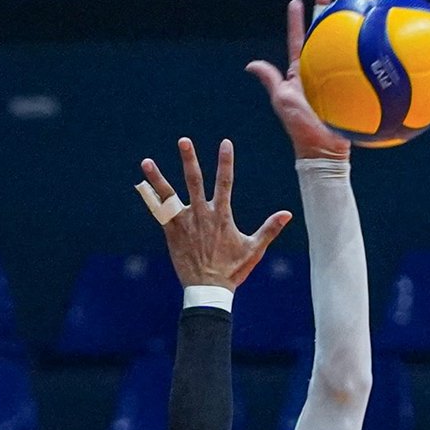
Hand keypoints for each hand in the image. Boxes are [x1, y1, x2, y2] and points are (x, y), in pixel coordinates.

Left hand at [139, 138, 291, 289]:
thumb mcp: (254, 249)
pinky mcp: (172, 232)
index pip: (225, 182)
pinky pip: (160, 211)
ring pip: (170, 194)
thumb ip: (269, 229)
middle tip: (184, 141)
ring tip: (147, 162)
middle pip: (194, 181)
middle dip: (189, 160)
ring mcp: (185, 222)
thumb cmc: (233, 270)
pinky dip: (151, 198)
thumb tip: (287, 214)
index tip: (225, 143)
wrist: (209, 288)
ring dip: (159, 177)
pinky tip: (141, 185)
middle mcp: (202, 214)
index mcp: (222, 215)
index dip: (225, 161)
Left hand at [246, 0, 351, 160]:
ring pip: (340, 53)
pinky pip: (358, 73)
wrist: (325, 149)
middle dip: (325, 17)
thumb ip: (271, 81)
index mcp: (299, 74)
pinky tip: (378, 50)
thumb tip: (251, 65)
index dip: (296, 22)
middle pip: (321, 40)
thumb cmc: (301, 127)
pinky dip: (365, 61)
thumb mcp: (284, 101)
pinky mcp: (349, 93)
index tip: (297, 1)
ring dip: (347, 33)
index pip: (297, 41)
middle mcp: (316, 75)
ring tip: (356, 14)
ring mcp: (334, 84)